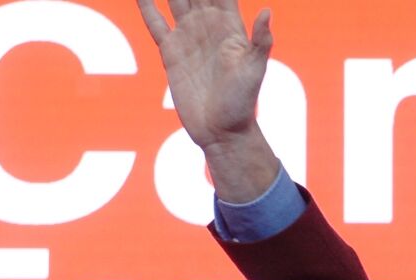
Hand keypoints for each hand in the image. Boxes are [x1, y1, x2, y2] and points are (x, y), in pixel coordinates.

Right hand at [138, 0, 280, 199]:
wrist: (222, 131)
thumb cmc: (244, 103)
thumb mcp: (255, 70)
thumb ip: (260, 41)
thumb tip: (269, 11)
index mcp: (229, 26)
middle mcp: (208, 26)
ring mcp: (188, 37)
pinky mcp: (171, 53)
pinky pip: (155, 23)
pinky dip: (146, 5)